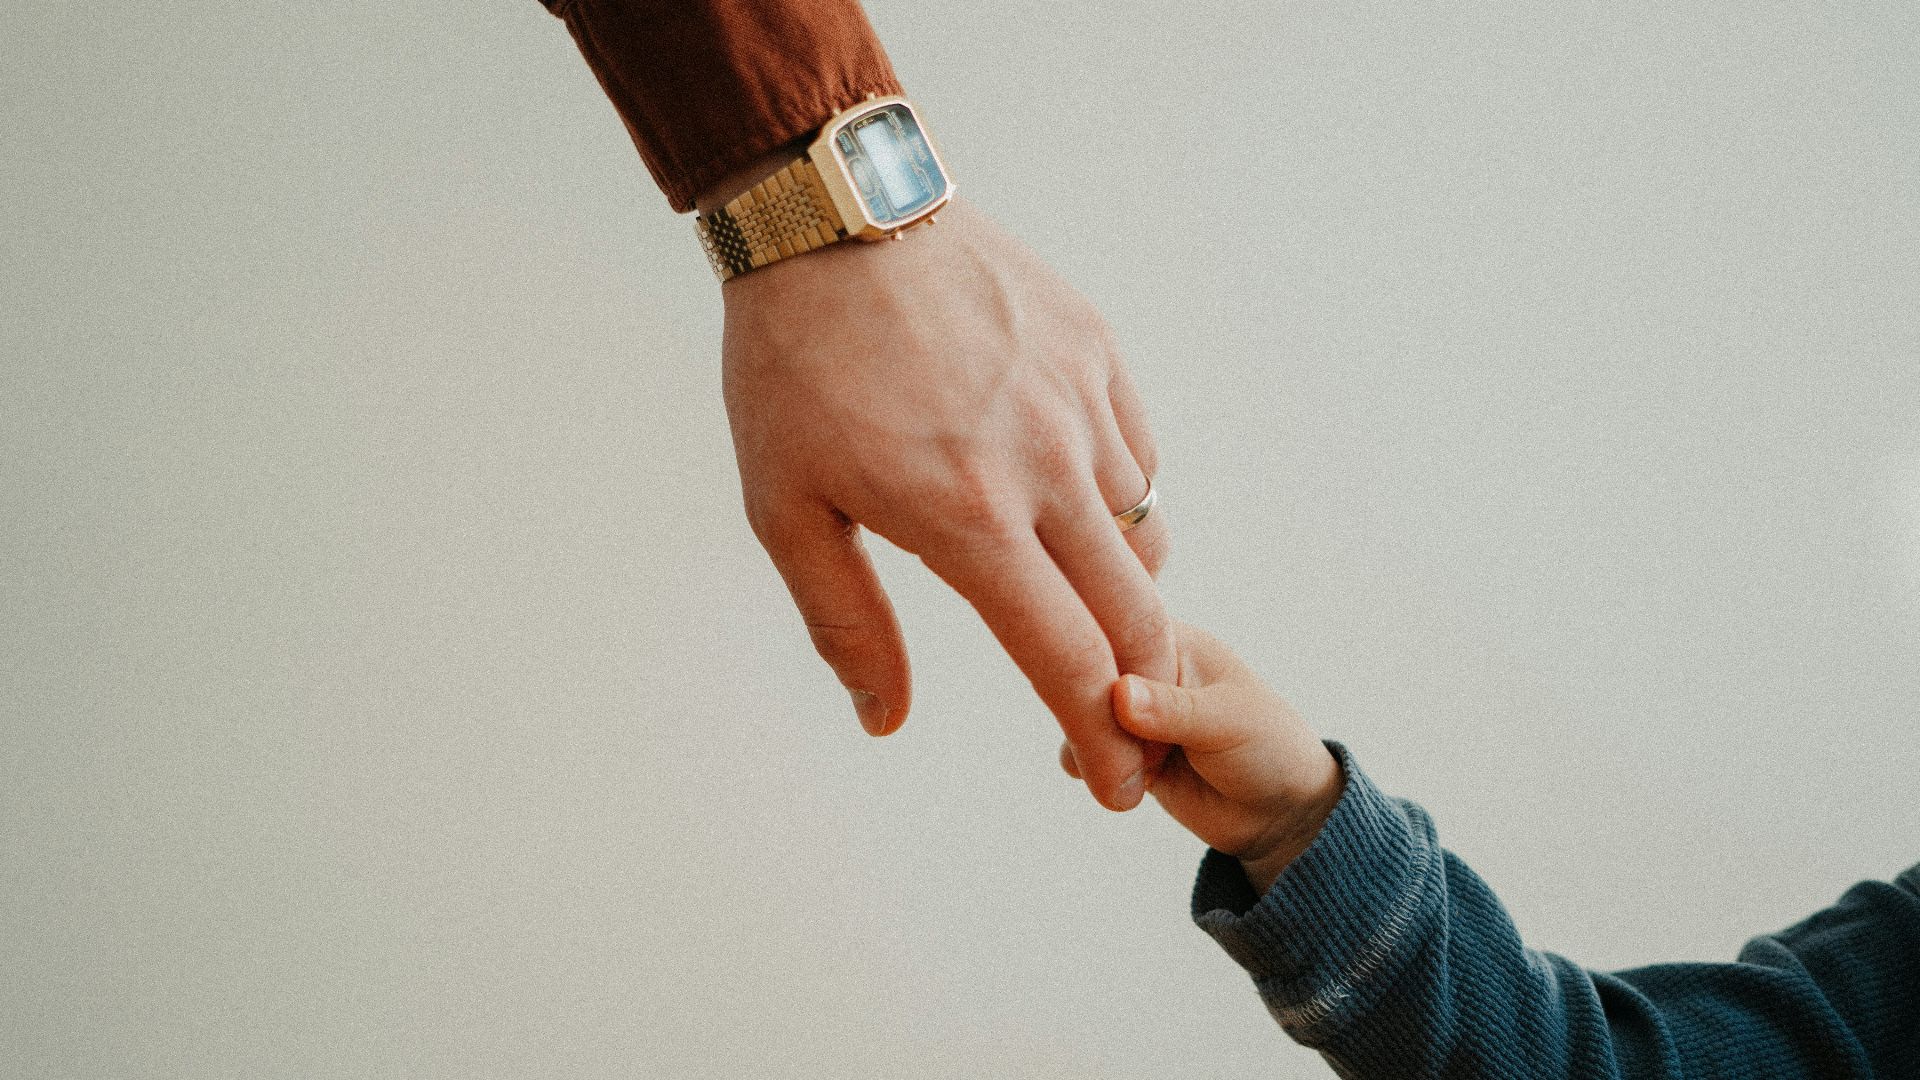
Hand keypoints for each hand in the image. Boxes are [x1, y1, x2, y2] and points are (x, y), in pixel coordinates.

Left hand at [717, 195, 1175, 810]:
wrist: (833, 217)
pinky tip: (1068, 496)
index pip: (1064, 659)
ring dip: (1120, 586)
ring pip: (1143, 530)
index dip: (1097, 738)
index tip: (1114, 787)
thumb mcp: (784, 507)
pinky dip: (1117, 498)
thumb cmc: (793, 368)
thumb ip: (845, 622)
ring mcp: (1080, 400)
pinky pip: (1137, 453)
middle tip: (1122, 721)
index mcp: (966, 516)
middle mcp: (1045, 464)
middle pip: (1137, 612)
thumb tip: (885, 719)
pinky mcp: (1095, 348)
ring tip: (1071, 593)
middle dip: (1142, 689)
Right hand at [1059, 620, 1343, 891]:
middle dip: (1090, 708)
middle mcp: (1143, 667)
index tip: (1106, 697)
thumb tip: (1119, 695)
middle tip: (1122, 741)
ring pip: (1078, 713)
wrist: (1278, 813)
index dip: (1096, 657)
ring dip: (1091, 742)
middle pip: (1084, 671)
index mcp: (1172, 638)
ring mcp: (1129, 710)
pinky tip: (1122, 779)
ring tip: (1134, 765)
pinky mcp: (1121, 748)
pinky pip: (1081, 751)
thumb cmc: (1269, 749)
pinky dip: (1089, 767)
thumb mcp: (1228, 722)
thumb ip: (1173, 709)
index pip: (1113, 629)